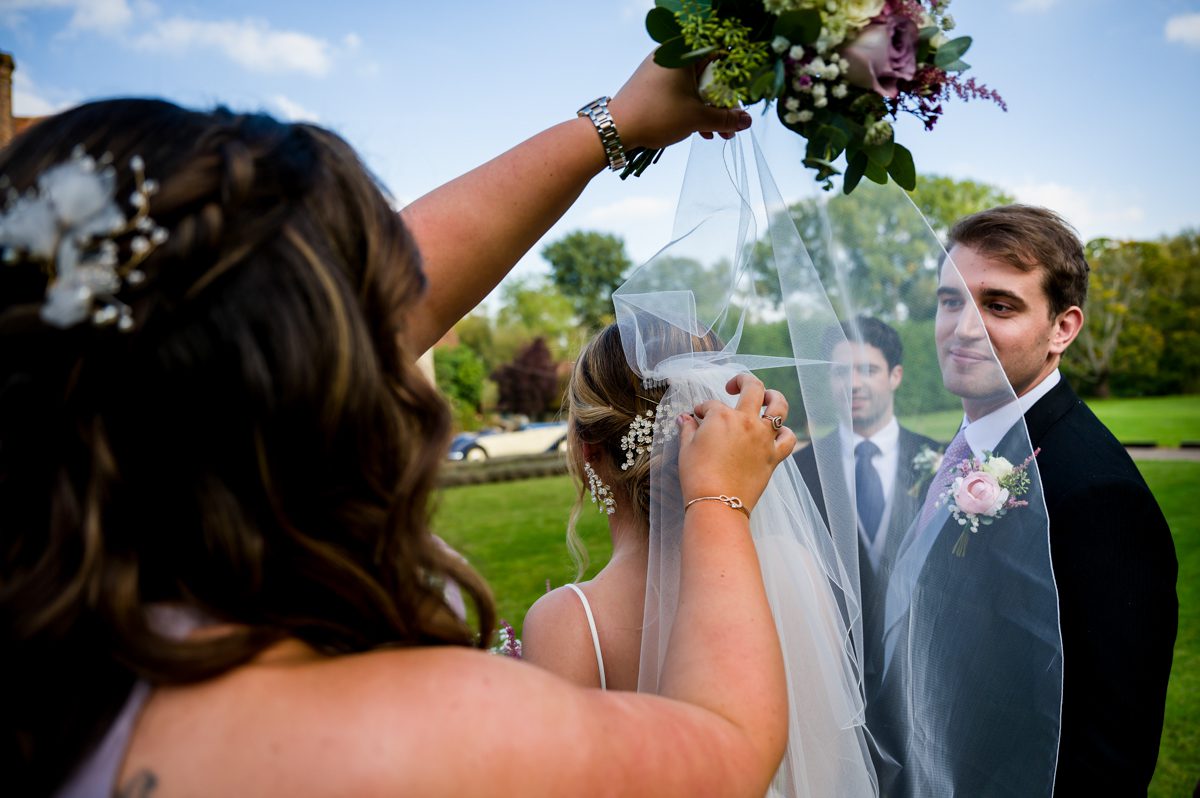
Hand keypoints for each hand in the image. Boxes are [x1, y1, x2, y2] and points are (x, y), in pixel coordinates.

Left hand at [608, 53, 751, 150]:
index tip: (738, 102)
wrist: (615, 128)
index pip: (720, 58)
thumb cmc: (656, 116)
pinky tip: (701, 130)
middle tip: (731, 126)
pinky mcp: (652, 84)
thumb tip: (746, 121)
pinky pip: (680, 91)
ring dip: (708, 110)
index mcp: (684, 53)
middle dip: (722, 104)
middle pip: (708, 75)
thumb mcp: (697, 118)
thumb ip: (725, 118)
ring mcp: (661, 69)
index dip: (733, 81)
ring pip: (694, 86)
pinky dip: (692, 108)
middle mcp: (672, 55)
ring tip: (717, 134)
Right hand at [677, 373, 794, 513]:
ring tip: (767, 397)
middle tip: (732, 387)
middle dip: (742, 381)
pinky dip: (784, 432)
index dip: (702, 410)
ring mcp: (763, 437)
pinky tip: (777, 432)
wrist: (716, 503)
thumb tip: (684, 418)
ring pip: (779, 405)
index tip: (697, 417)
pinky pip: (788, 438)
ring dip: (773, 397)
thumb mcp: (686, 448)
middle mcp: (746, 421)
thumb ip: (688, 429)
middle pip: (753, 388)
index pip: (711, 404)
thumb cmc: (697, 475)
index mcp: (722, 416)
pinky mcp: (773, 456)